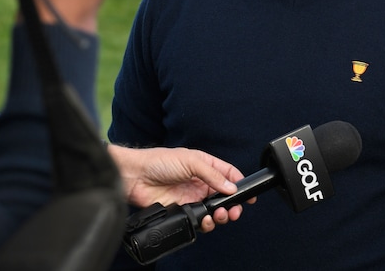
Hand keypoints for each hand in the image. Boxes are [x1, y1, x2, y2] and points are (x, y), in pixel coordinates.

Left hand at [108, 144, 249, 231]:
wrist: (136, 177)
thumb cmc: (160, 161)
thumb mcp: (191, 161)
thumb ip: (213, 175)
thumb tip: (231, 187)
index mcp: (205, 166)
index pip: (228, 175)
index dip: (240, 184)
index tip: (249, 195)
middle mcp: (201, 182)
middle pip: (224, 196)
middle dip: (233, 204)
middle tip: (235, 211)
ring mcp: (192, 197)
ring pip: (214, 210)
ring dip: (221, 215)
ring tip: (221, 216)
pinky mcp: (182, 210)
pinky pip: (199, 219)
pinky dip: (206, 223)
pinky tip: (206, 220)